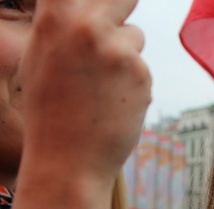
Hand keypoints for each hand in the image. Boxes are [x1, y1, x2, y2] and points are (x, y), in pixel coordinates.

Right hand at [13, 0, 150, 208]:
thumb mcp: (40, 56)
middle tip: (113, 36)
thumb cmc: (49, 109)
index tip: (109, 5)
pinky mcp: (142, 74)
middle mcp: (89, 26)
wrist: (68, 159)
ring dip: (126, 53)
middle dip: (121, 9)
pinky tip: (114, 104)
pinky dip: (134, 82)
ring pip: (135, 35)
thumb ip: (62, 24)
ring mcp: (119, 50)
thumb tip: (85, 6)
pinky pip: (143, 67)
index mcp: (56, 15)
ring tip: (101, 86)